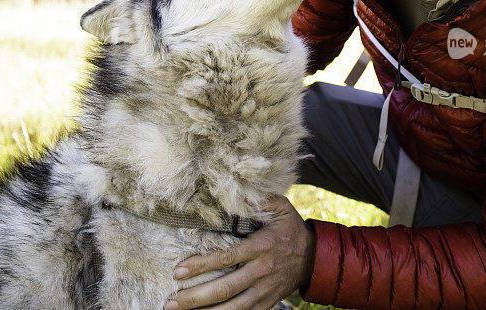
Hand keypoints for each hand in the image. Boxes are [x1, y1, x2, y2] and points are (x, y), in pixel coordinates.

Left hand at [166, 195, 314, 309]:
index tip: (178, 270)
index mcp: (262, 247)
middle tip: (170, 301)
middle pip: (224, 289)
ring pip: (232, 308)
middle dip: (195, 297)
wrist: (315, 259)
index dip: (201, 265)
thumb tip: (239, 187)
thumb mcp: (281, 208)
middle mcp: (261, 272)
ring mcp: (264, 291)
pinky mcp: (266, 303)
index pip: (227, 258)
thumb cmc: (291, 229)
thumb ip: (262, 198)